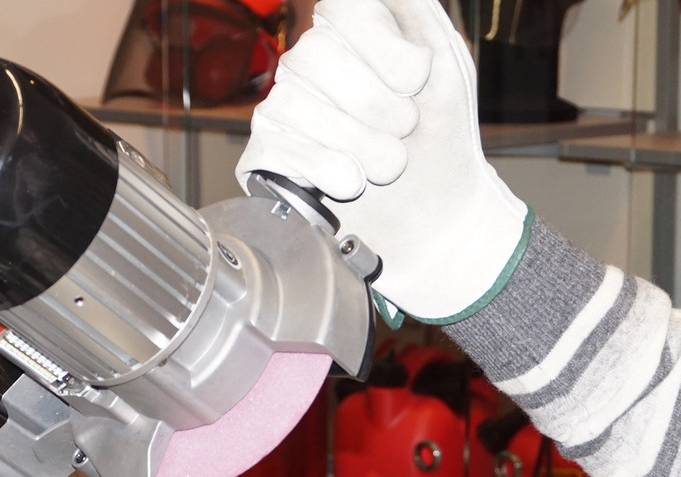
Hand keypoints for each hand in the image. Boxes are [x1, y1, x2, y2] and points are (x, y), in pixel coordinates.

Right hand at [237, 0, 529, 323]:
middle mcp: (308, 69)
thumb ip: (414, 9)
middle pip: (315, 56)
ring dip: (358, 143)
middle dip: (374, 103)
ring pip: (295, 106)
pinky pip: (277, 150)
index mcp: (348, 34)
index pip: (339, 7)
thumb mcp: (446, 63)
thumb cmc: (441, 141)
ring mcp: (282, 114)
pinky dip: (325, 169)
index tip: (416, 83)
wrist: (434, 219)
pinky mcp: (265, 161)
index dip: (381, 48)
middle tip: (403, 132)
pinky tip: (351, 183)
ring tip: (387, 166)